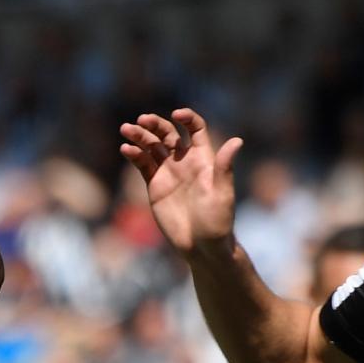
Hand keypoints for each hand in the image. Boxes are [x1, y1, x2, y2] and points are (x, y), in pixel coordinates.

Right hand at [118, 108, 241, 257]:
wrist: (201, 247)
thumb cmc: (217, 221)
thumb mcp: (222, 193)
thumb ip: (224, 167)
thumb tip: (237, 140)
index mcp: (203, 158)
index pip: (195, 129)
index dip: (186, 118)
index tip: (176, 115)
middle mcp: (184, 161)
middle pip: (167, 133)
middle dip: (155, 124)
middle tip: (141, 120)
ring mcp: (168, 172)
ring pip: (151, 146)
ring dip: (139, 136)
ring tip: (126, 129)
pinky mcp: (154, 185)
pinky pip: (142, 164)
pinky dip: (134, 155)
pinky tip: (125, 149)